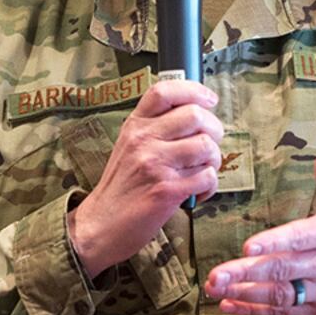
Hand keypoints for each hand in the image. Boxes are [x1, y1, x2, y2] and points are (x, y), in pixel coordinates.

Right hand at [68, 79, 223, 276]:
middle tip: (210, 143)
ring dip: (214, 159)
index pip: (165, 91)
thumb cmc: (121, 186)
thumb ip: (154, 128)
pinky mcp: (167, 190)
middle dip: (215, 128)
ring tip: (203, 170)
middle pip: (195, 115)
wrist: (101, 224)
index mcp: (134, 125)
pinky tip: (197, 191)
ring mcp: (155, 164)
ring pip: (206, 145)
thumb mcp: (128, 146)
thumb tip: (194, 113)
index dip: (194, 90)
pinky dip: (209, 185)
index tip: (209, 100)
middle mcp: (143, 140)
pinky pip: (207, 176)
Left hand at [203, 135, 315, 314]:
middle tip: (215, 275)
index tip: (247, 247)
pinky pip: (284, 312)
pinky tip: (228, 305)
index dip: (274, 243)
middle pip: (282, 270)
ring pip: (280, 295)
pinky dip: (255, 310)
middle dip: (246, 273)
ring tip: (214, 288)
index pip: (300, 238)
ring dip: (245, 294)